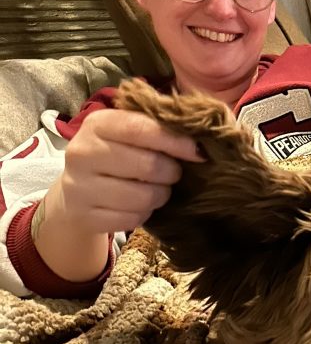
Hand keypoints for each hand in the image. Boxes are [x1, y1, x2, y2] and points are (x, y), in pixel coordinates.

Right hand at [33, 109, 202, 282]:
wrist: (76, 191)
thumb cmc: (114, 155)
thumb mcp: (128, 133)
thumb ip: (158, 127)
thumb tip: (200, 140)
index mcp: (97, 124)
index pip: (140, 128)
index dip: (175, 141)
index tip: (197, 151)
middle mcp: (82, 153)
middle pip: (147, 165)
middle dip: (171, 172)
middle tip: (173, 173)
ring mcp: (80, 187)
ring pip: (142, 197)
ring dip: (160, 195)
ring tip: (159, 189)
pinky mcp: (85, 216)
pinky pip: (131, 219)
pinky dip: (144, 214)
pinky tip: (140, 205)